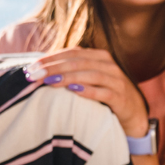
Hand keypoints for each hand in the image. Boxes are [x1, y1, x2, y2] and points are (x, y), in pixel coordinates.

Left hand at [27, 48, 149, 137]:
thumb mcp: (89, 78)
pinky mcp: (121, 98)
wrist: (133, 113)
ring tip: (49, 82)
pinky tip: (73, 91)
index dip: (50, 58)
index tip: (31, 67)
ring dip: (68, 78)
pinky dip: (88, 90)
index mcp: (100, 57)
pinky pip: (104, 92)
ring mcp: (117, 81)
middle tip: (34, 76)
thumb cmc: (104, 94)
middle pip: (79, 62)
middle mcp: (110, 66)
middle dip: (54, 68)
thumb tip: (39, 68)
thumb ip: (71, 69)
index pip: (72, 52)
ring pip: (91, 75)